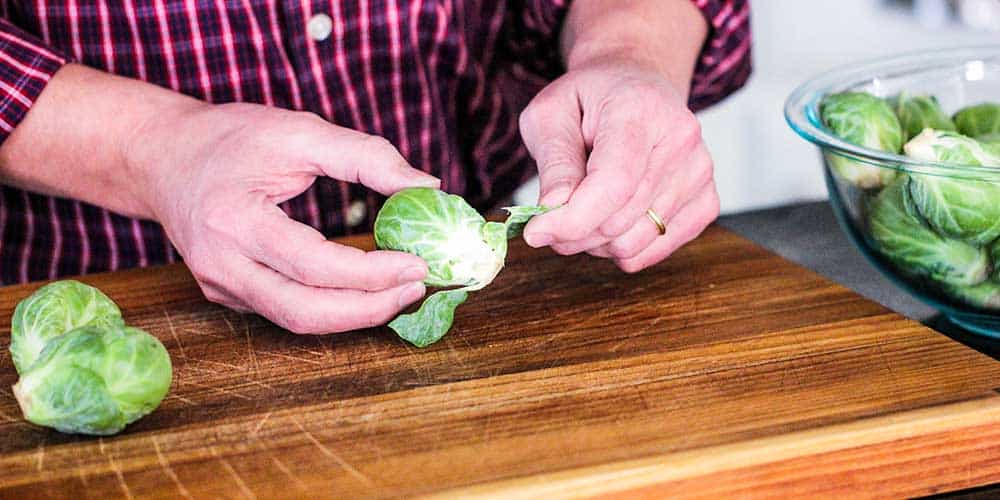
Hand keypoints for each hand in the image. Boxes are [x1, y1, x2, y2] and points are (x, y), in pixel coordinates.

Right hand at [127, 103, 439, 332]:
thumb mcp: (300, 131)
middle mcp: (219, 265)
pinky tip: (365, 288)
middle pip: (304, 312)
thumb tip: (427, 186)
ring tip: (401, 291)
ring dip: (355, 314)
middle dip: (370, 309)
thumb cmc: (232, 137)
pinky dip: (331, 306)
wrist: (163, 156)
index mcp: (233, 221)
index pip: (313, 265)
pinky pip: (286, 311)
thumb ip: (366, 157)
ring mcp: (219, 286)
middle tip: (417, 288)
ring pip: (296, 321)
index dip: (371, 273)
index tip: (418, 263)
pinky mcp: (226, 293)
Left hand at [519, 58, 718, 272]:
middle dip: (573, 231)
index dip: (571, 219)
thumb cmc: (589, 100)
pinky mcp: (707, 201)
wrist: (637, 85)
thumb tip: (553, 210)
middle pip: (619, 220)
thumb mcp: (551, 114)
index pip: (613, 184)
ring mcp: (700, 172)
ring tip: (585, 207)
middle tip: (553, 214)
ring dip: (596, 241)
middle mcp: (681, 139)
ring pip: (634, 243)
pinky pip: (654, 251)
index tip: (536, 232)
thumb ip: (553, 163)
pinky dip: (623, 246)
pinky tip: (613, 215)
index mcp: (641, 109)